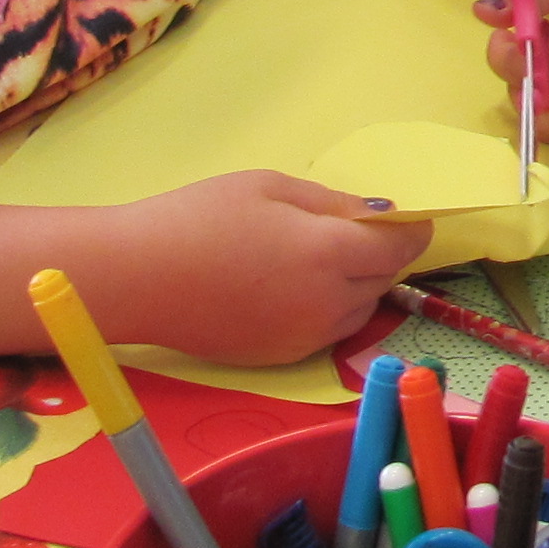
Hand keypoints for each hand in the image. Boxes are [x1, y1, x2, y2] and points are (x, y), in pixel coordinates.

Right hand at [130, 175, 428, 362]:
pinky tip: (291, 286)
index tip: (406, 218)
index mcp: (328, 255)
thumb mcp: (270, 189)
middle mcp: (327, 304)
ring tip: (314, 256)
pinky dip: (329, 308)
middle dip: (379, 255)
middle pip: (383, 279)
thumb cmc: (198, 218)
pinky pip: (329, 330)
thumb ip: (334, 204)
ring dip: (357, 284)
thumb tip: (382, 216)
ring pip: (360, 309)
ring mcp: (306, 337)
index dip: (411, 230)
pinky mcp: (283, 357)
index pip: (400, 248)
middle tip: (346, 229)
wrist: (137, 278)